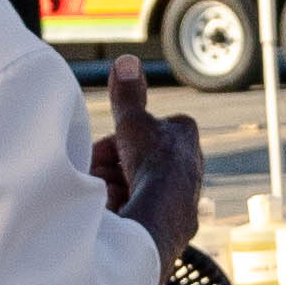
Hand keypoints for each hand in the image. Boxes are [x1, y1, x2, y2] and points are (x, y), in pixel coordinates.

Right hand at [91, 58, 202, 258]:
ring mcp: (184, 195)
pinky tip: (113, 211)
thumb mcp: (133, 121)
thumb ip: (128, 94)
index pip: (145, 128)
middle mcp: (190, 164)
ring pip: (137, 184)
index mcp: (184, 136)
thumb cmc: (152, 163)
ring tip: (103, 193)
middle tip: (95, 171)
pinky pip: (143, 209)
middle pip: (138, 158)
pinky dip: (124, 207)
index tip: (102, 149)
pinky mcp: (176, 223)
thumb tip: (127, 61)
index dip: (118, 137)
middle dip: (112, 164)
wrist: (163, 214)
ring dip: (113, 186)